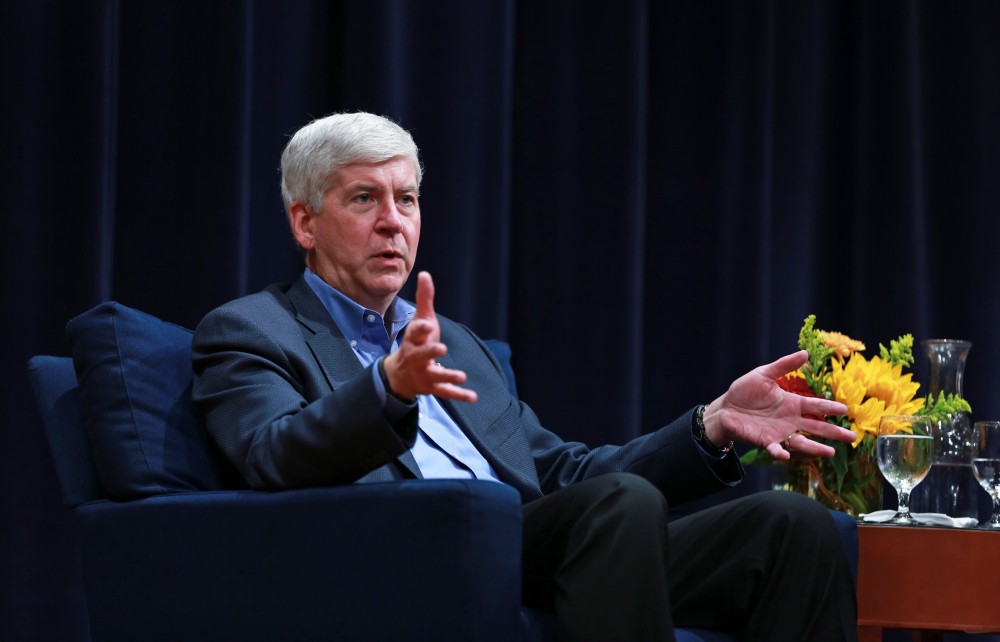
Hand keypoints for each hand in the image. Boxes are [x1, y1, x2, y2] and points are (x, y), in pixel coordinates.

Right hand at [382, 271, 477, 402]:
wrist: (400, 374)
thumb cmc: (415, 342)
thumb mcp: (420, 320)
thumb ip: (425, 299)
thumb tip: (425, 273)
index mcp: (414, 339)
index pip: (415, 332)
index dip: (421, 329)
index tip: (427, 325)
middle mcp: (416, 357)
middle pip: (421, 355)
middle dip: (430, 352)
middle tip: (442, 349)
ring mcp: (424, 374)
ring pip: (435, 376)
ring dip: (447, 376)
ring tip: (461, 375)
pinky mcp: (433, 388)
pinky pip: (446, 393)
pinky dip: (459, 395)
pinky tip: (473, 397)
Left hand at [702, 350, 853, 459]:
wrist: (725, 408)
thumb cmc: (744, 391)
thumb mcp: (764, 374)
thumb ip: (784, 365)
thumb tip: (805, 353)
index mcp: (791, 403)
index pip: (815, 406)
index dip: (830, 407)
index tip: (845, 409)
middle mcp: (790, 420)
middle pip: (816, 427)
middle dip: (834, 432)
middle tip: (851, 436)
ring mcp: (779, 432)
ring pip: (802, 442)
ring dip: (815, 448)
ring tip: (831, 452)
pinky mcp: (765, 441)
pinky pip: (775, 449)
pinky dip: (780, 452)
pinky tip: (785, 454)